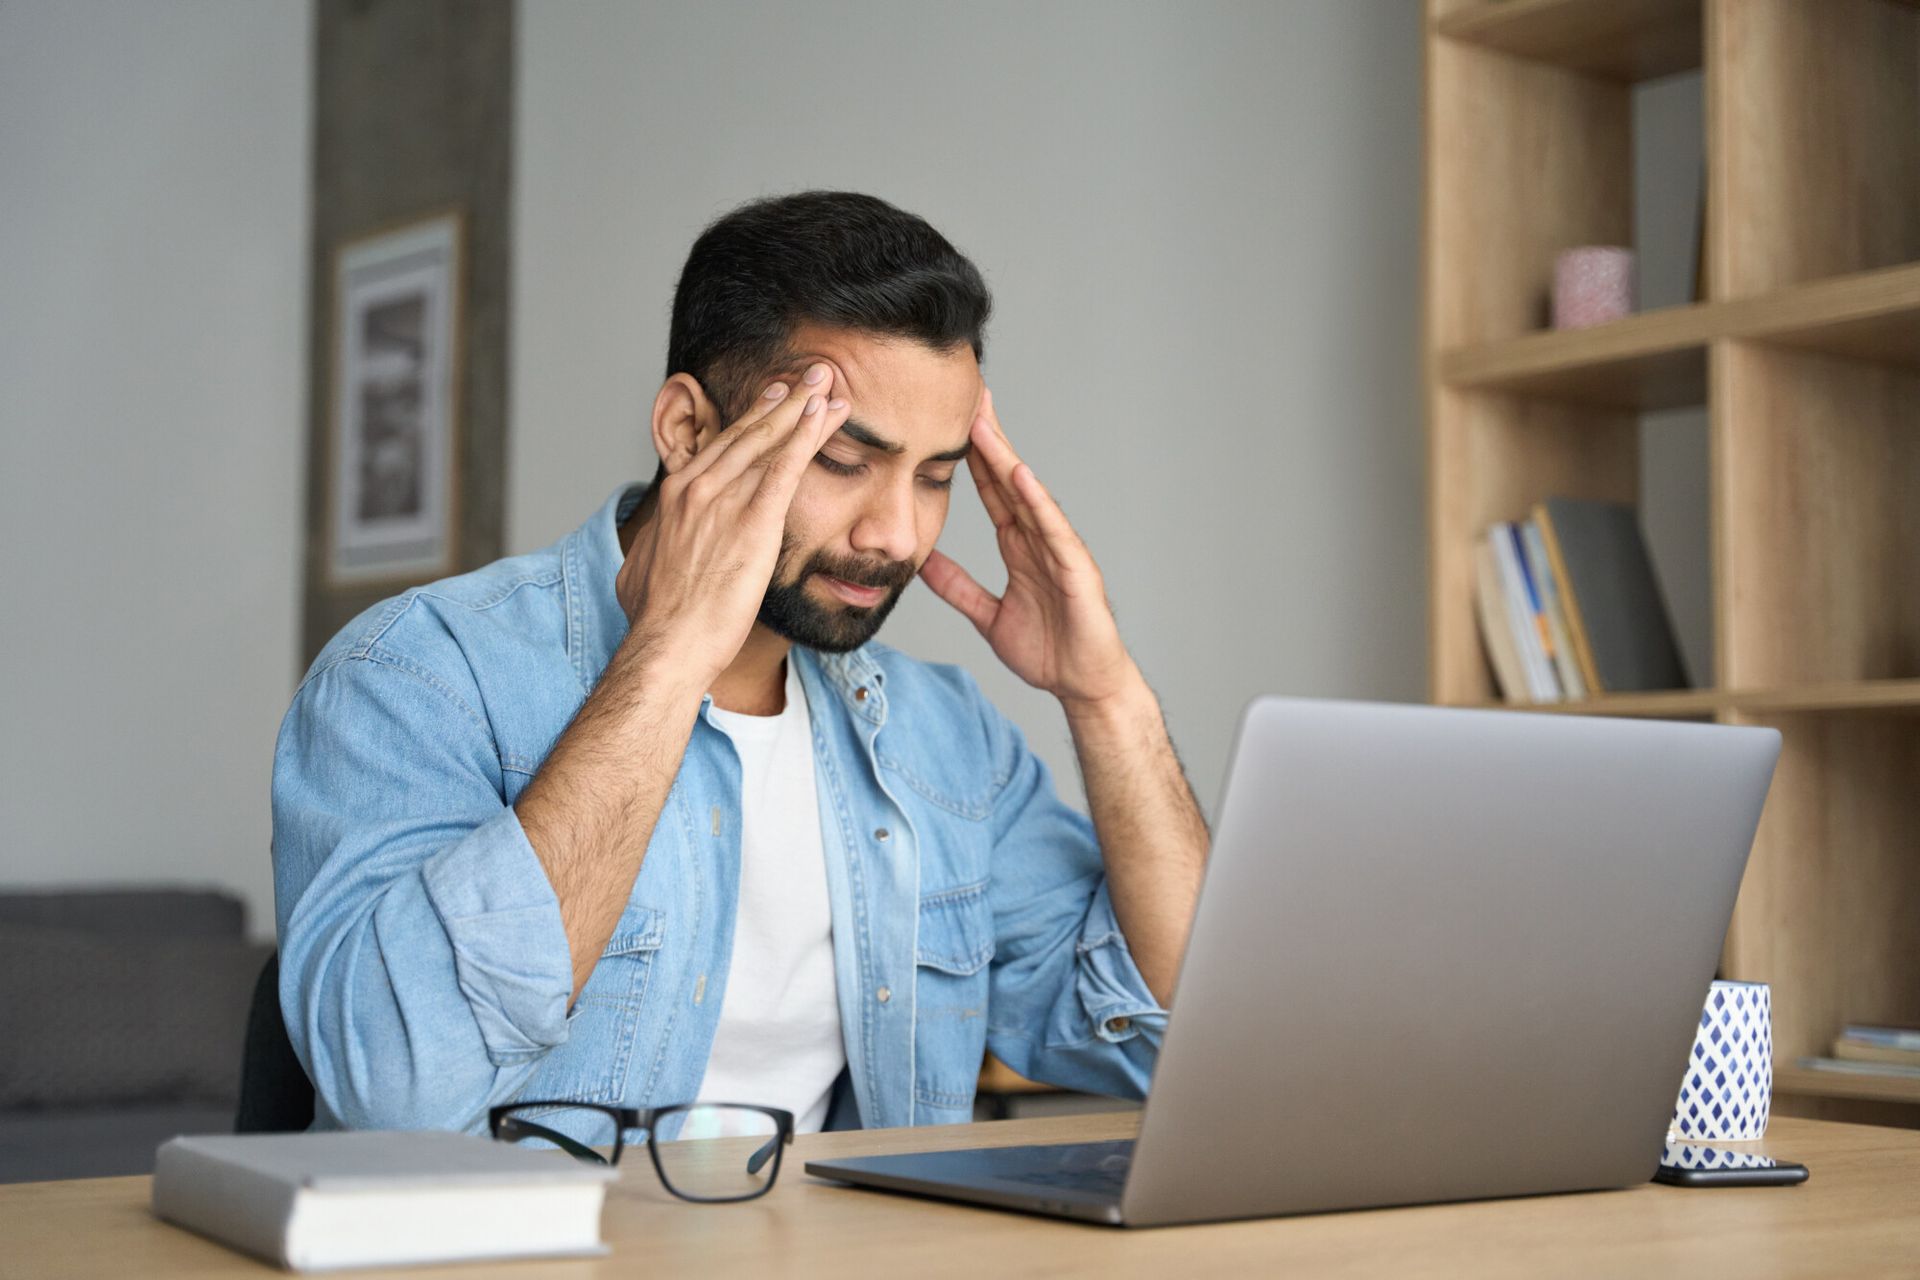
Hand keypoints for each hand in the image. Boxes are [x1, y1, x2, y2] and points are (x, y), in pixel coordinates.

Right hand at [616, 366, 850, 684]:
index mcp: (676, 493)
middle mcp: (698, 486)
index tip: (773, 399)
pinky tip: (826, 414)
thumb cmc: (657, 617)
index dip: (752, 420)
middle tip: (812, 375)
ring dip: (804, 408)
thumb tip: (644, 552)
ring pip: (771, 440)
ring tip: (829, 383)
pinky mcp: (753, 521)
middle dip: (784, 399)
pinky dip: (807, 435)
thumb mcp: (640, 569)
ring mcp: (725, 500)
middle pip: (749, 432)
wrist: (669, 642)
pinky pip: (786, 467)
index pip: (721, 444)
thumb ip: (649, 548)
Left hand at [919, 387, 1139, 711]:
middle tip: (968, 395)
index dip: (971, 457)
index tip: (949, 421)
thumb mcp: (988, 616)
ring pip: (1028, 496)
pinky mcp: (1076, 569)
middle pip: (1009, 479)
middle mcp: (1040, 539)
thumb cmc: (1049, 651)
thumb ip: (958, 589)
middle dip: (988, 439)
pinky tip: (1019, 475)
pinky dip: (1037, 501)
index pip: (991, 491)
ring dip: (1005, 459)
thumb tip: (924, 566)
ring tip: (983, 424)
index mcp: (1020, 546)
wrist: (1084, 685)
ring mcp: (1060, 550)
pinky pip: (1053, 530)